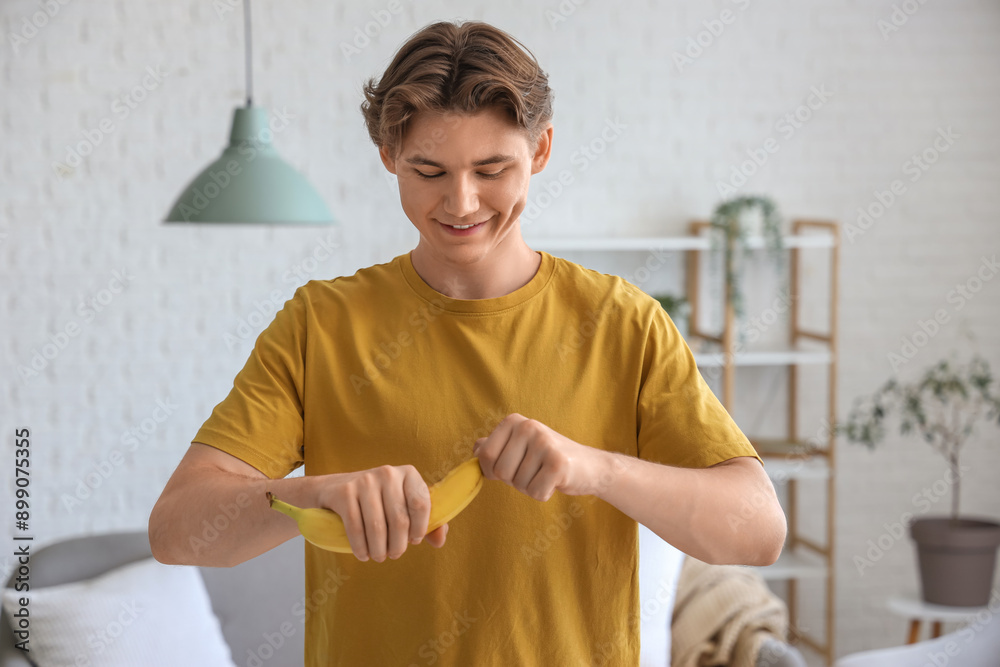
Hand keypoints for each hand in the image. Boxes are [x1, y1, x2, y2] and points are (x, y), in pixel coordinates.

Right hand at [315, 465, 447, 562]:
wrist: (335, 488)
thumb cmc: (379, 502)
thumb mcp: (404, 506)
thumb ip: (428, 523)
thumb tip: (439, 541)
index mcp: (409, 474)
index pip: (421, 504)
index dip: (420, 528)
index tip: (414, 541)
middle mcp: (388, 473)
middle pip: (399, 519)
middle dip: (398, 545)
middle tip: (394, 555)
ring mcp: (365, 480)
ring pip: (377, 526)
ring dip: (379, 549)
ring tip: (379, 556)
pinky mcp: (345, 492)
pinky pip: (355, 527)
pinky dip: (360, 547)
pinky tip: (363, 554)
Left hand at [472, 413, 599, 500]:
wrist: (589, 466)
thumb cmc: (548, 459)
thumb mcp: (520, 447)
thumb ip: (496, 446)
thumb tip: (475, 448)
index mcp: (513, 421)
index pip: (484, 455)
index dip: (493, 470)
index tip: (511, 467)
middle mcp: (528, 426)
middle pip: (500, 472)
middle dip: (514, 480)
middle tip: (533, 470)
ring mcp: (544, 442)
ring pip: (518, 484)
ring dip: (530, 487)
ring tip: (545, 473)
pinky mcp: (558, 463)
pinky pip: (536, 492)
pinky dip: (544, 494)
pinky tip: (555, 481)